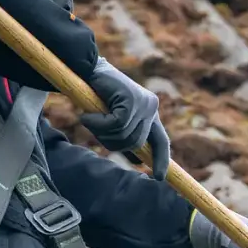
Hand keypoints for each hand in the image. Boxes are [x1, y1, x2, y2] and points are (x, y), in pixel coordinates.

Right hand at [79, 57, 170, 180]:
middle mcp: (151, 107)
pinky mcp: (131, 100)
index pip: (161, 141)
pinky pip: (115, 125)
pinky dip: (98, 124)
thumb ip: (126, 136)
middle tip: (96, 130)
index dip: (161, 160)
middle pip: (136, 143)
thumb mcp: (114, 121)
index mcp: (150, 113)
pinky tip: (88, 114)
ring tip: (90, 118)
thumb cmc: (96, 96)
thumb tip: (138, 161)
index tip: (160, 178)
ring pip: (125, 136)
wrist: (85, 69)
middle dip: (114, 143)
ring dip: (102, 132)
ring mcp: (143, 103)